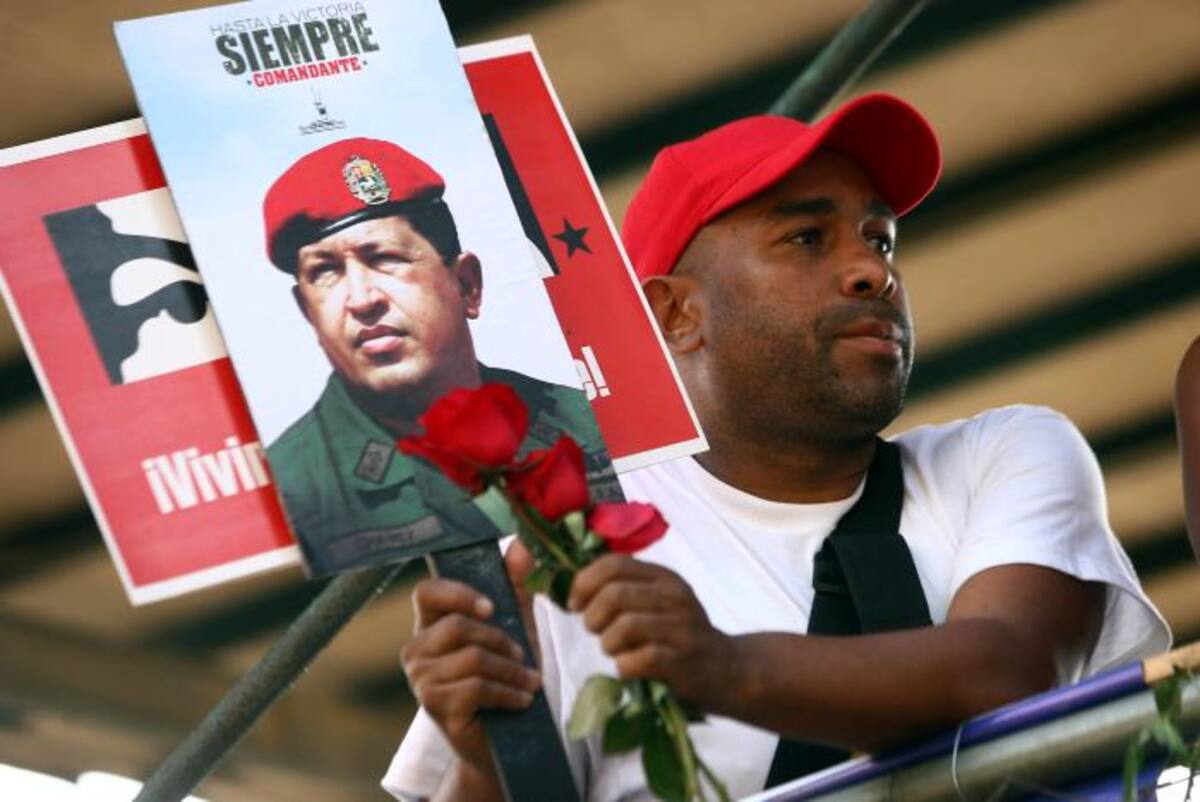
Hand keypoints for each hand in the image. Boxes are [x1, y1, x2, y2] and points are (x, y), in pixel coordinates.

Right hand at [402, 542, 541, 769]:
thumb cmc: (505, 674)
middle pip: (458, 626)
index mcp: (430, 623)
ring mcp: (420, 679)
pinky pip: (476, 687)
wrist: (507, 736)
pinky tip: (522, 699)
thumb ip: (515, 583)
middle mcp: (416, 648)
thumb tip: (519, 544)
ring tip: (529, 682)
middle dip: (502, 640)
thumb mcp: (516, 623)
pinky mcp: (434, 706)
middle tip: (524, 655)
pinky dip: (508, 692)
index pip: (426, 591)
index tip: (491, 607)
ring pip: (472, 658)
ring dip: (512, 671)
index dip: (458, 593)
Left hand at [568, 554, 734, 708]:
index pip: (613, 564)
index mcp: (663, 577)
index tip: (575, 604)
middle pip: (614, 594)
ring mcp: (681, 629)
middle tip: (597, 632)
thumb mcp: (659, 601)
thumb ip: (625, 589)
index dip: (584, 582)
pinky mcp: (682, 662)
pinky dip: (623, 666)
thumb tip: (574, 592)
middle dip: (593, 616)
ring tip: (615, 651)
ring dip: (608, 643)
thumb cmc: (679, 635)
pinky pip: (638, 660)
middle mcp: (674, 597)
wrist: (728, 669)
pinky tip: (628, 668)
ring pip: (624, 626)